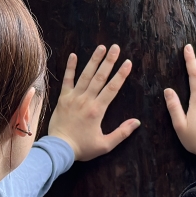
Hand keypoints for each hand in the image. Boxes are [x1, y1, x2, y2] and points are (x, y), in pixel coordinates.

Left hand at [45, 45, 139, 161]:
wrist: (59, 149)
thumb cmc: (82, 148)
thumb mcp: (105, 145)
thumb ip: (122, 133)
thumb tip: (137, 122)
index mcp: (98, 110)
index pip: (112, 88)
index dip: (121, 75)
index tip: (128, 63)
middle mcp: (86, 100)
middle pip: (100, 77)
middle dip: (109, 61)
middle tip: (116, 48)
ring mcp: (73, 97)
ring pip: (85, 75)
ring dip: (94, 60)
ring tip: (101, 47)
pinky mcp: (63, 98)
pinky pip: (67, 80)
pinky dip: (70, 67)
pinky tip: (73, 55)